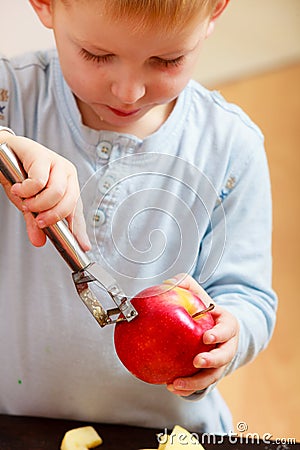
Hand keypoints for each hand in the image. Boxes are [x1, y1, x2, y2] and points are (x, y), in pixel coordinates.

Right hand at [0, 133, 90, 249]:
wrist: (2, 154)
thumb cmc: (20, 176)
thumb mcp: (30, 203)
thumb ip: (36, 222)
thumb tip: (39, 241)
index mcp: (69, 186)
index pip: (77, 210)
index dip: (79, 229)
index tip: (83, 246)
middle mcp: (67, 174)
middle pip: (69, 202)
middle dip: (53, 216)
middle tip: (39, 221)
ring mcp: (56, 163)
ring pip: (57, 192)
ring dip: (39, 203)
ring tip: (26, 203)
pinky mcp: (42, 156)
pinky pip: (39, 181)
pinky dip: (27, 190)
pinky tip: (18, 188)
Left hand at [165, 273, 238, 396]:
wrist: (216, 328)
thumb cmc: (206, 310)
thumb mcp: (199, 294)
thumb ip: (186, 285)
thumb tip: (167, 283)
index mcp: (227, 326)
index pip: (227, 330)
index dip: (219, 334)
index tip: (206, 337)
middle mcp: (227, 347)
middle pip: (224, 358)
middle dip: (212, 361)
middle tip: (196, 362)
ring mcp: (220, 364)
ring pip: (212, 377)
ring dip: (196, 382)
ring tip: (176, 384)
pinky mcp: (209, 374)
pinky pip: (200, 385)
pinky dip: (188, 389)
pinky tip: (171, 387)